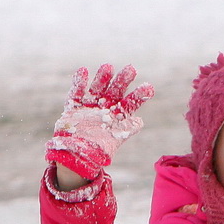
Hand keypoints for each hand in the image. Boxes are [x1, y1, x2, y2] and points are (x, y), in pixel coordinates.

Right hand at [45, 64, 153, 181]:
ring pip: (97, 89)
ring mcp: (90, 106)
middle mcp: (105, 108)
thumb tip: (139, 121)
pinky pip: (76, 93)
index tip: (149, 88)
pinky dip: (78, 82)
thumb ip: (128, 130)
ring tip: (108, 67)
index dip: (139, 95)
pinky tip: (83, 71)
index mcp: (118, 115)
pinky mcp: (74, 107)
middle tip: (131, 69)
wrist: (78, 156)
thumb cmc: (100, 150)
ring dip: (102, 78)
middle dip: (123, 81)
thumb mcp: (116, 140)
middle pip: (115, 91)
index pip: (131, 103)